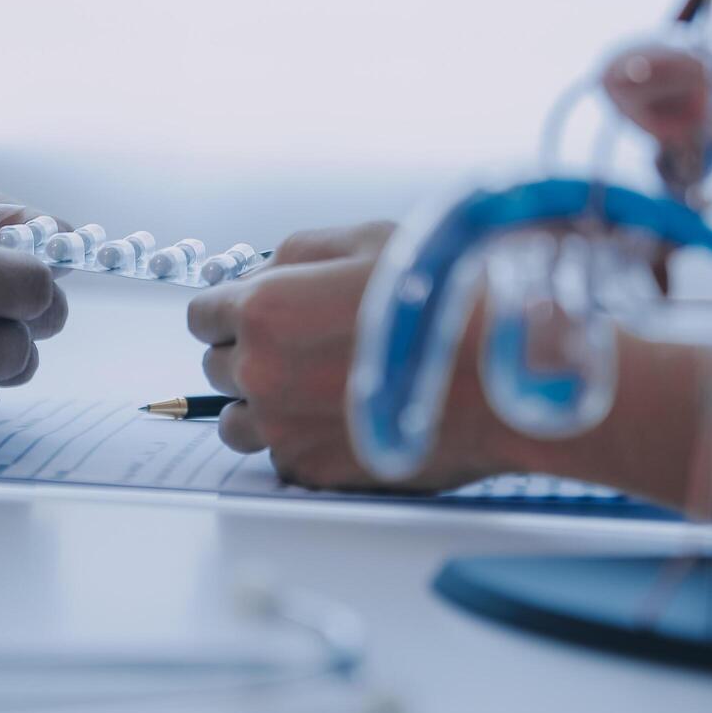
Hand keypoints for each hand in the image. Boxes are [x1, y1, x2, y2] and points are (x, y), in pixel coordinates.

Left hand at [187, 222, 506, 491]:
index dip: (231, 312)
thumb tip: (261, 273)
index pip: (203, 316)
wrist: (508, 373)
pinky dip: (301, 442)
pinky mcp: (313, 471)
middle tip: (307, 349)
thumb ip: (295, 254)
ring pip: (238, 422)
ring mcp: (284, 428)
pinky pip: (280, 457)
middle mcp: (261, 373)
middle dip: (252, 355)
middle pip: (219, 366)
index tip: (253, 316)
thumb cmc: (447, 299)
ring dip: (265, 406)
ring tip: (320, 391)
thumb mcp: (366, 241)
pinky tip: (346, 420)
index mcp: (264, 310)